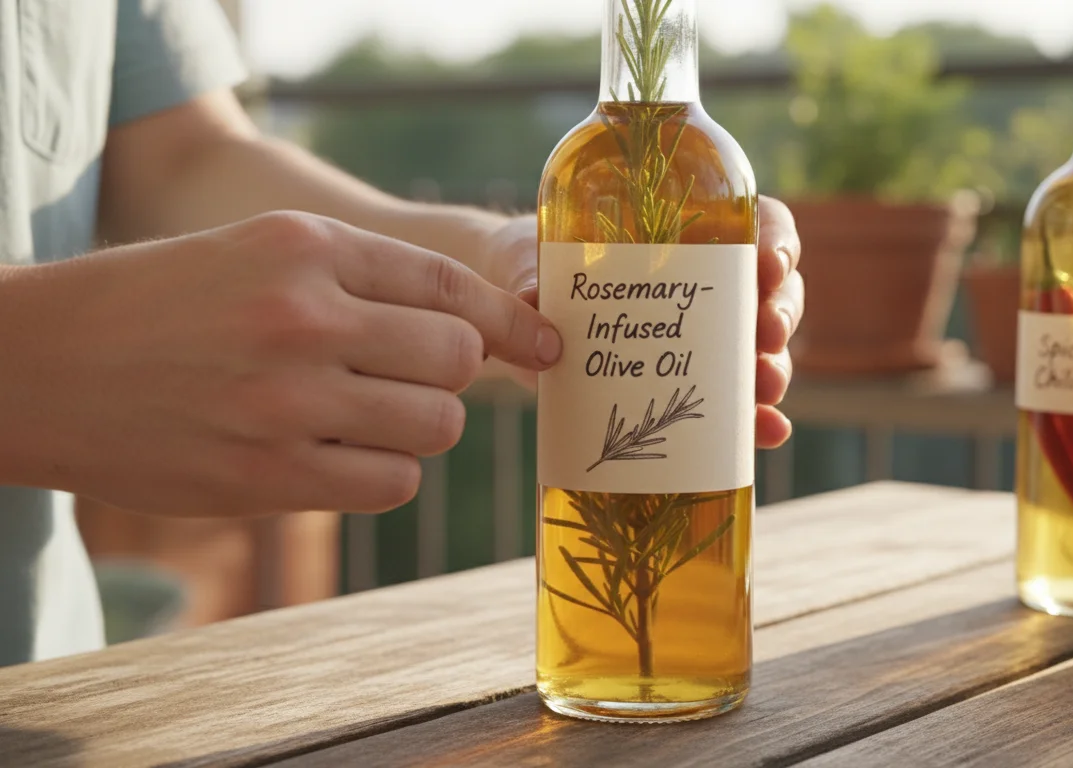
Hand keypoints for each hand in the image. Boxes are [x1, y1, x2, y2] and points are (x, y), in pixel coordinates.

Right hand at [0, 212, 560, 516]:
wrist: (41, 363)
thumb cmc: (163, 302)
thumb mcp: (260, 252)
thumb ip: (366, 280)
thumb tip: (485, 327)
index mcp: (307, 246)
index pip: (450, 286)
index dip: (513, 321)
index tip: (548, 343)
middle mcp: (304, 317)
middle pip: (457, 361)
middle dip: (446, 374)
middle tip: (404, 378)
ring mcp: (287, 402)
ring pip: (435, 426)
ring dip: (415, 426)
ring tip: (359, 415)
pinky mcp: (268, 477)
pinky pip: (390, 484)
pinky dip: (382, 473)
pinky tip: (336, 456)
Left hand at [484, 196, 803, 449]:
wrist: (522, 311)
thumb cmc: (539, 265)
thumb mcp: (535, 262)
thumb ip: (534, 278)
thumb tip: (534, 298)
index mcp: (695, 234)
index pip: (760, 225)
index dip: (777, 241)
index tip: (767, 263)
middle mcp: (714, 285)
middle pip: (774, 292)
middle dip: (780, 313)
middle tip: (766, 332)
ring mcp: (707, 340)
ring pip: (764, 349)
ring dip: (775, 367)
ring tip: (767, 386)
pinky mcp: (690, 387)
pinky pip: (737, 403)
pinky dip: (759, 420)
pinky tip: (770, 432)